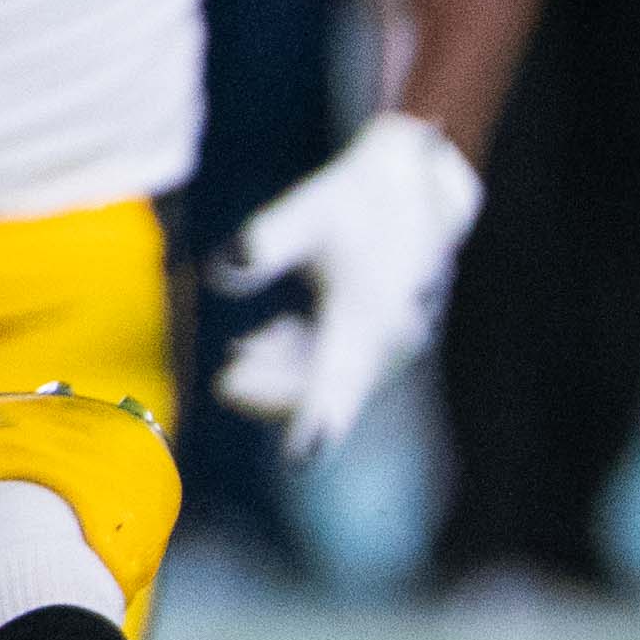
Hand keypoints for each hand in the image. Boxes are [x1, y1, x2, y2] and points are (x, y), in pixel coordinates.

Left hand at [213, 110, 480, 459]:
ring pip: (332, 379)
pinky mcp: (385, 335)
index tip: (302, 457)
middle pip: (326, 391)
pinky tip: (269, 340)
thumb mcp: (307, 211)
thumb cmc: (360, 195)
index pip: (340, 383)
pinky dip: (302, 360)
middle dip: (274, 393)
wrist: (417, 182)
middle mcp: (388, 341)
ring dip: (284, 375)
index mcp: (371, 316)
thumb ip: (264, 244)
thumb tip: (222, 272)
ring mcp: (391, 343)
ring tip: (238, 355)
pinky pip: (342, 364)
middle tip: (225, 382)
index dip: (320, 422)